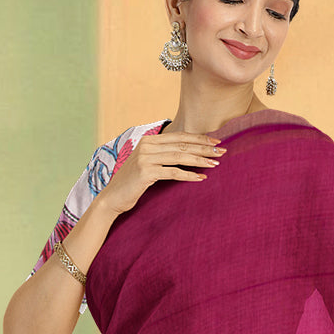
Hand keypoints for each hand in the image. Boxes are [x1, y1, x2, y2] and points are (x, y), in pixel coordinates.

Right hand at [97, 128, 226, 216]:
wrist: (112, 198)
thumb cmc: (133, 183)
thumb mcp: (147, 164)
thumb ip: (162, 155)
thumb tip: (187, 154)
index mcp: (149, 140)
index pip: (179, 136)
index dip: (199, 138)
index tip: (215, 142)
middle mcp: (146, 145)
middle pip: (181, 144)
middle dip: (203, 148)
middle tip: (221, 152)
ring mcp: (145, 158)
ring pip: (179, 156)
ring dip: (200, 160)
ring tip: (215, 164)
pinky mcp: (145, 172)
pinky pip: (173, 173)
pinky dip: (189, 175)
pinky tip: (201, 178)